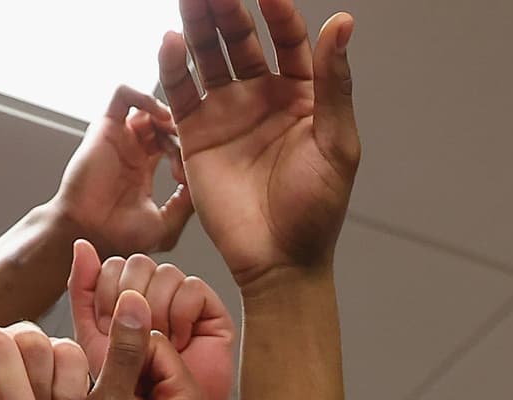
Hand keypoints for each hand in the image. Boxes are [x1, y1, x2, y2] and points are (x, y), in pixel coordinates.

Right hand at [46, 84, 192, 256]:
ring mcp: (118, 138)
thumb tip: (201, 182)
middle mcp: (130, 151)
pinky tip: (160, 116)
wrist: (90, 234)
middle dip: (180, 135)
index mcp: (142, 171)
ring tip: (174, 134)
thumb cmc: (120, 237)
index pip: (172, 145)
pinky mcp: (105, 127)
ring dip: (166, 115)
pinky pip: (123, 95)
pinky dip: (143, 96)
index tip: (189, 176)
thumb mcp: (166, 224)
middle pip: (163, 125)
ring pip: (147, 108)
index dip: (187, 153)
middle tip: (184, 155)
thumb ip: (186, 203)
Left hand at [69, 243, 238, 399]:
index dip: (106, 294)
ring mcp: (182, 304)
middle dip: (130, 303)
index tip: (109, 332)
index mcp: (122, 301)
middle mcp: (153, 297)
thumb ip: (84, 293)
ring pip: (165, 272)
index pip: (112, 265)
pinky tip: (182, 342)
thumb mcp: (91, 341)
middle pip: (138, 263)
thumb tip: (82, 245)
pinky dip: (182, 316)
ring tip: (160, 345)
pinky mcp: (211, 315)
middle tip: (136, 342)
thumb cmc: (125, 397)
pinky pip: (193, 287)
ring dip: (157, 313)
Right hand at [159, 0, 360, 293]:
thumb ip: (335, 83)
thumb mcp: (337, 144)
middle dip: (227, 8)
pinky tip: (169, 40)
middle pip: (241, 39)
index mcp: (301, 96)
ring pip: (208, 55)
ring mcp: (227, 113)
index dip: (277, 11)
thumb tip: (343, 23)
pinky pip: (181, 91)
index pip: (287, 39)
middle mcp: (261, 97)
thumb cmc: (317, 211)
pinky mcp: (196, 135)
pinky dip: (173, 65)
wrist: (279, 260)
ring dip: (197, 25)